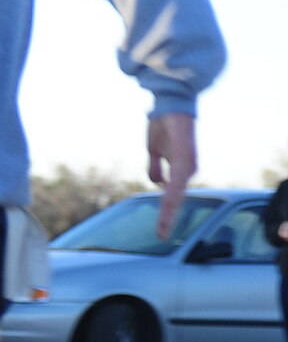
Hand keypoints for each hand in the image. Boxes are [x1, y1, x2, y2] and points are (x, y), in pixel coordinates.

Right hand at [146, 112, 196, 239]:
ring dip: (169, 211)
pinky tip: (166, 204)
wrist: (169, 104)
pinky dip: (171, 194)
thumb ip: (156, 167)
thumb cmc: (163, 125)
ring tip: (163, 227)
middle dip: (168, 218)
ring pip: (176, 193)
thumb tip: (157, 183)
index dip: (166, 214)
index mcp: (181, 169)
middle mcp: (187, 169)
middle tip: (161, 236)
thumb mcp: (155, 150)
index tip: (161, 232)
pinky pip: (176, 180)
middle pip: (175, 199)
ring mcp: (187, 164)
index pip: (172, 196)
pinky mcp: (184, 157)